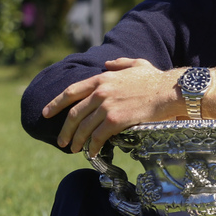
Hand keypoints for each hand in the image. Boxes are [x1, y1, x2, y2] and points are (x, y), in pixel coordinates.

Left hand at [42, 58, 180, 155]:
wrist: (168, 91)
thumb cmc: (156, 79)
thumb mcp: (136, 64)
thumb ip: (119, 63)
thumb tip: (108, 64)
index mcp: (102, 79)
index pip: (71, 92)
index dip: (56, 103)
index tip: (46, 113)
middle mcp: (100, 92)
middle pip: (73, 113)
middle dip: (65, 129)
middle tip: (61, 140)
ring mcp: (107, 107)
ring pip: (83, 127)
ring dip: (76, 141)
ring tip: (74, 149)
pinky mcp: (116, 121)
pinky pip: (98, 137)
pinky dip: (92, 146)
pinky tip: (91, 152)